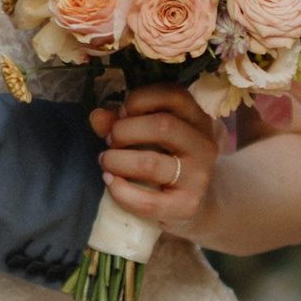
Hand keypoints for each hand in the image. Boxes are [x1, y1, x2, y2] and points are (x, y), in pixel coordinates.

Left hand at [93, 84, 222, 236]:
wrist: (196, 205)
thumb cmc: (168, 161)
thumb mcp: (152, 136)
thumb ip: (124, 121)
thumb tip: (96, 116)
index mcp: (197, 119)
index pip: (174, 95)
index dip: (141, 99)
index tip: (123, 112)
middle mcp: (204, 145)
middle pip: (163, 126)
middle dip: (125, 130)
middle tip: (110, 140)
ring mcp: (198, 177)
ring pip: (150, 163)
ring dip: (117, 160)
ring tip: (106, 161)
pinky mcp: (187, 206)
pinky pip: (147, 201)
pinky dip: (120, 191)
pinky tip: (110, 182)